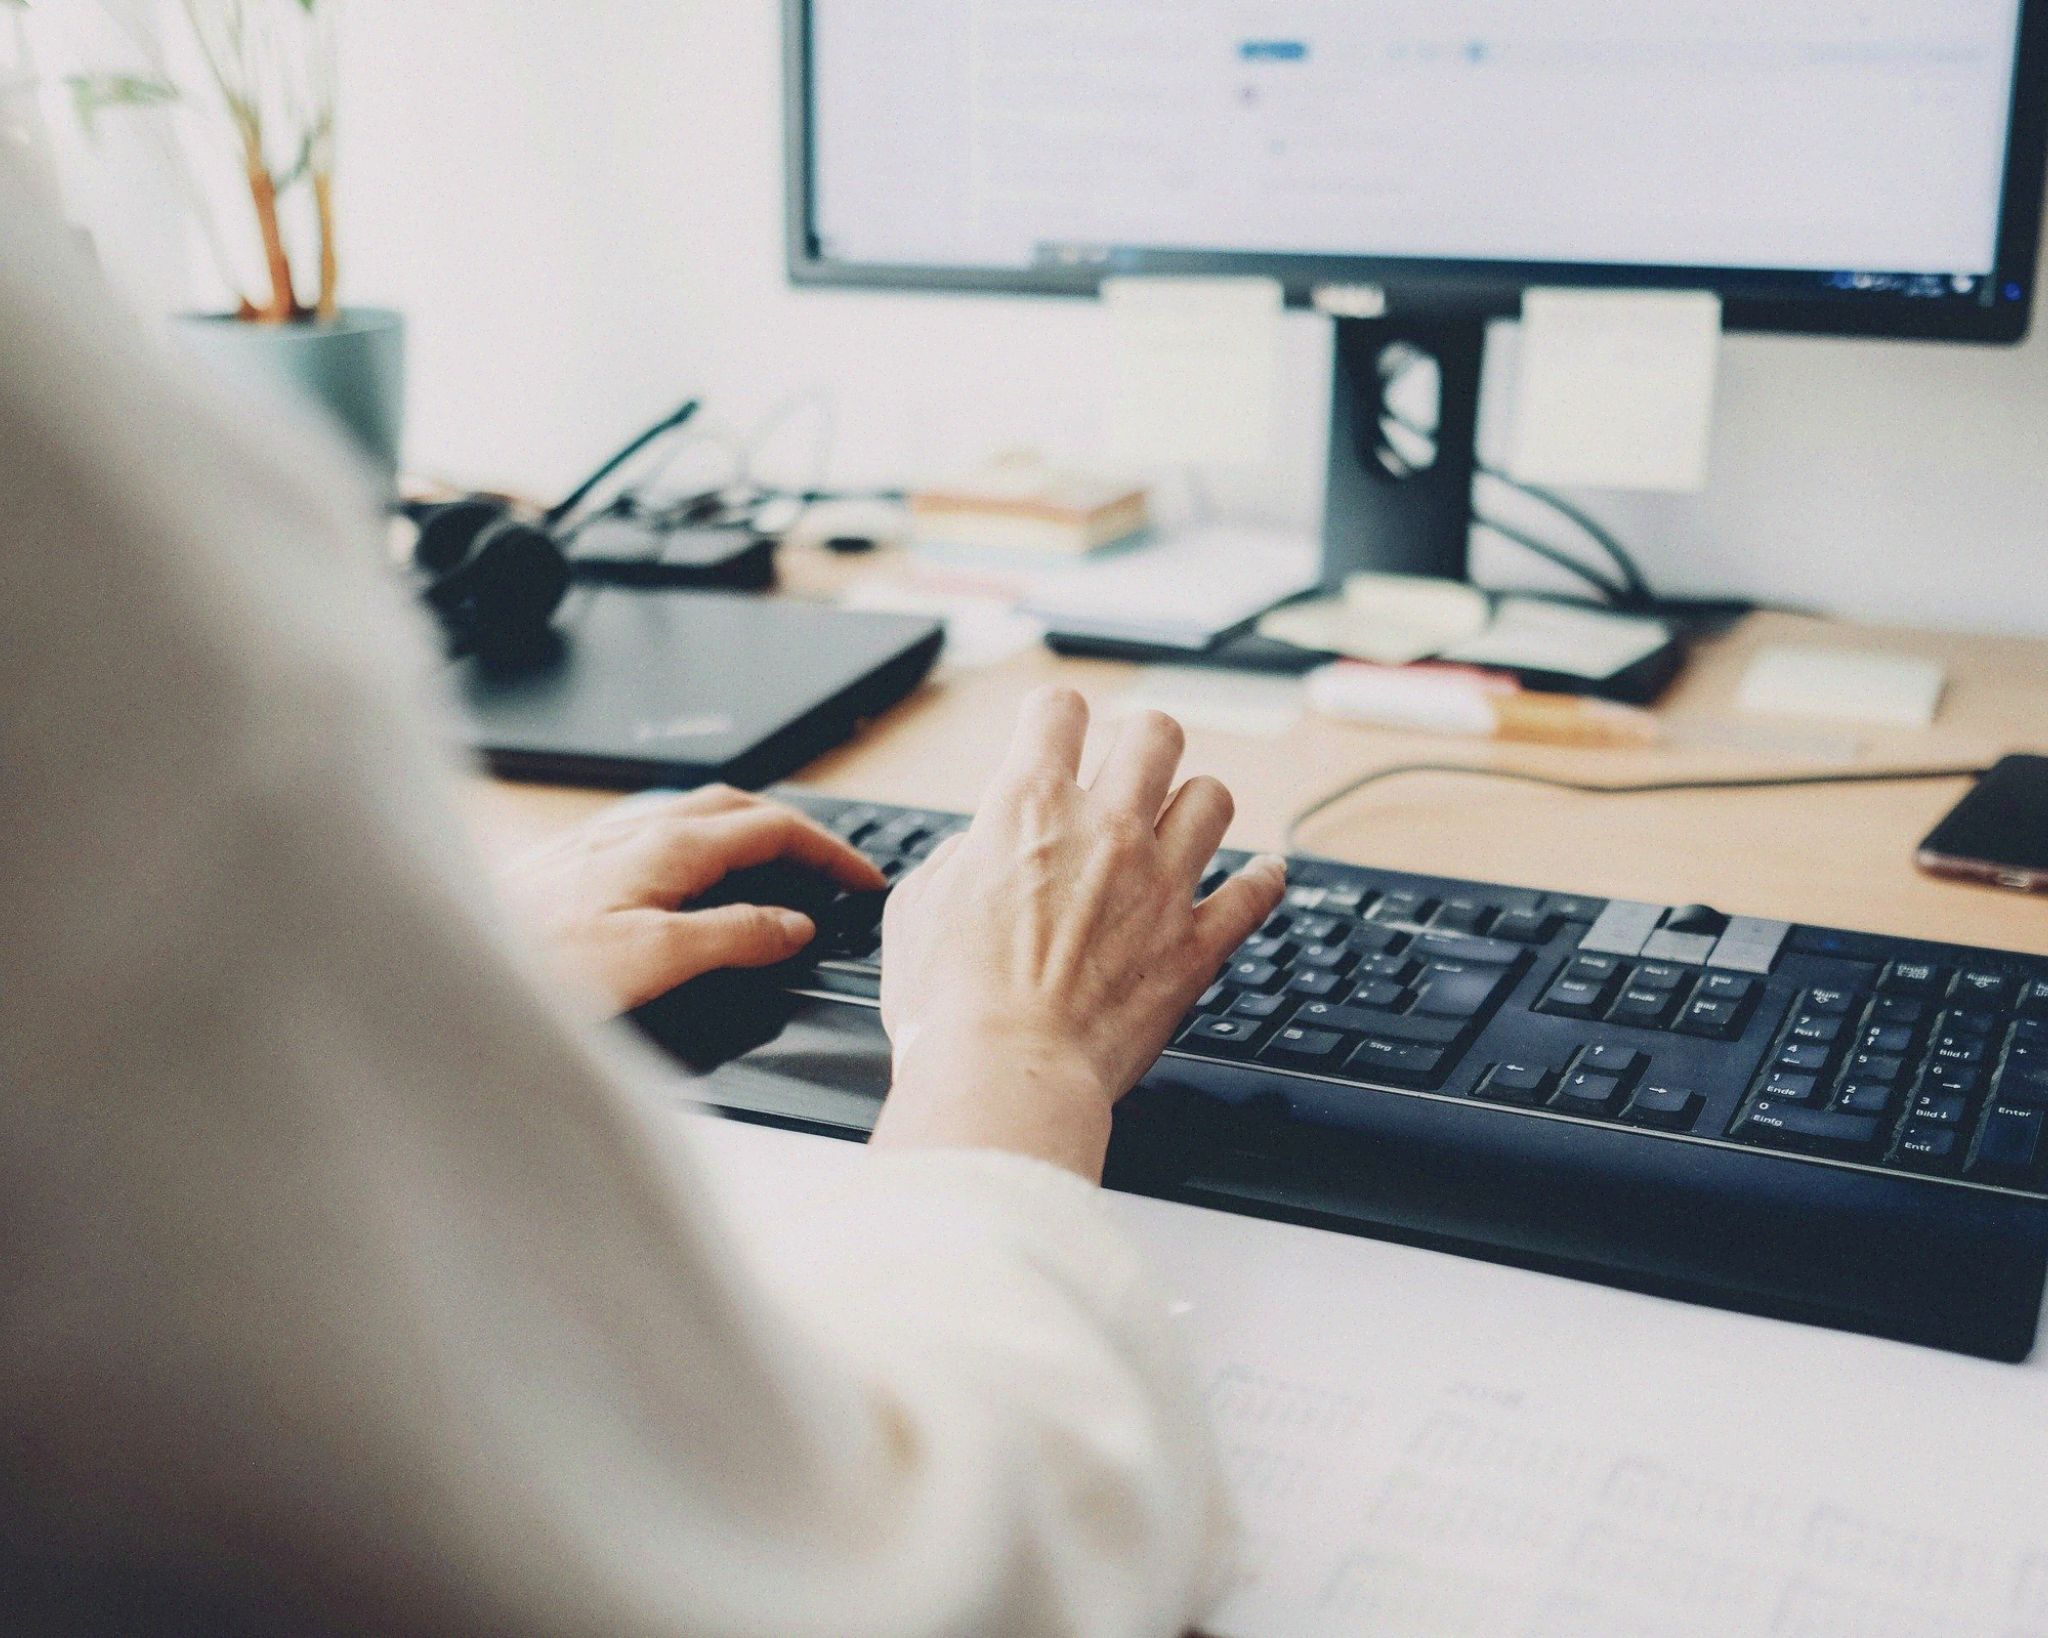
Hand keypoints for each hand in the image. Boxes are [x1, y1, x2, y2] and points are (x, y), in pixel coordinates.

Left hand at [496, 786, 884, 1015]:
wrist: (441, 964)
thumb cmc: (535, 964)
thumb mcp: (655, 960)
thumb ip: (733, 935)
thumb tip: (793, 925)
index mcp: (668, 846)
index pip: (775, 828)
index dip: (829, 852)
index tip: (863, 882)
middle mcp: (637, 829)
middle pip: (740, 808)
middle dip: (797, 834)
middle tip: (832, 872)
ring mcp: (603, 840)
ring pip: (698, 817)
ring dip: (750, 834)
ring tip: (778, 872)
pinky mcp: (574, 861)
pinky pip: (660, 835)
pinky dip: (704, 850)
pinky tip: (691, 882)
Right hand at [872, 689, 1285, 1180]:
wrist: (1006, 1074)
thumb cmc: (948, 1005)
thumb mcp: (917, 909)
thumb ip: (957, 861)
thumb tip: (979, 851)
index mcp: (1026, 808)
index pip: (1057, 711)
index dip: (1055, 716)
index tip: (1056, 732)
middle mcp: (1103, 829)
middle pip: (1155, 734)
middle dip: (1142, 744)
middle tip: (1130, 770)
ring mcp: (1159, 884)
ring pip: (1212, 797)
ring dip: (1196, 805)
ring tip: (1182, 824)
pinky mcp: (1195, 944)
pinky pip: (1255, 892)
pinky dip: (1262, 881)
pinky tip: (1261, 876)